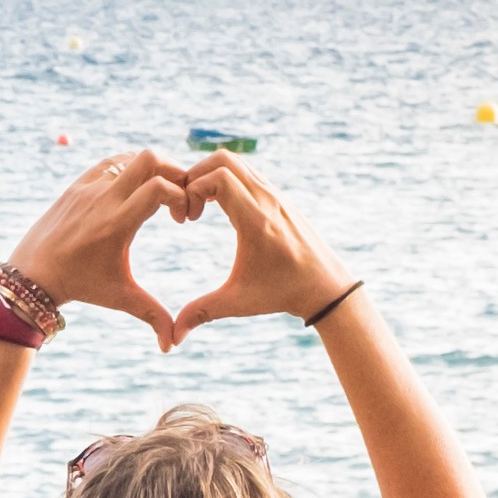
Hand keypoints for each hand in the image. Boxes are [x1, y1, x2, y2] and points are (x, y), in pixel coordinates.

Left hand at [2, 150, 197, 348]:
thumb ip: (152, 315)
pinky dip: (130, 168)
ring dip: (153, 169)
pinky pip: (112, 162)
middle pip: (151, 159)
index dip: (182, 198)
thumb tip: (171, 346)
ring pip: (131, 157)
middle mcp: (103, 199)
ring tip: (159, 195)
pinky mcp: (78, 184)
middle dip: (176, 173)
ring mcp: (88, 187)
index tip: (184, 221)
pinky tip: (135, 191)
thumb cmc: (80, 285)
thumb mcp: (120, 298)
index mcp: (117, 224)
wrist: (32, 273)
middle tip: (180, 196)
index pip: (160, 188)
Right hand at [167, 155, 354, 333]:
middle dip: (196, 174)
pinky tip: (219, 207)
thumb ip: (202, 313)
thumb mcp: (238, 303)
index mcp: (256, 221)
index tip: (186, 218)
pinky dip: (227, 179)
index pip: (219, 178)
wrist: (325, 287)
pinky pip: (248, 172)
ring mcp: (275, 194)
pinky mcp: (279, 196)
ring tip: (200, 206)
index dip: (193, 190)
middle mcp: (267, 200)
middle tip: (187, 204)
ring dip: (211, 175)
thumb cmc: (282, 294)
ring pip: (237, 162)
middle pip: (224, 159)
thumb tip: (172, 338)